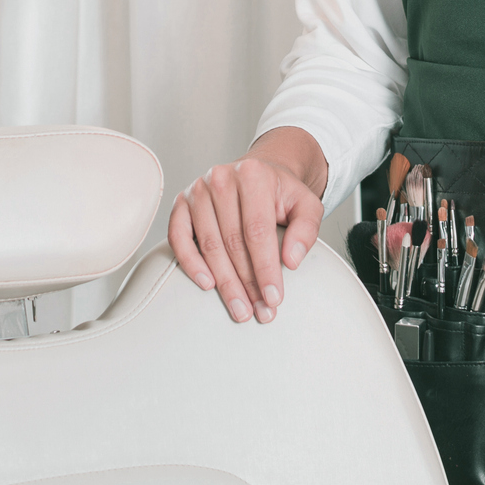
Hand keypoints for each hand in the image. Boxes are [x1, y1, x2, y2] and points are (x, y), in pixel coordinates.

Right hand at [167, 127, 326, 324]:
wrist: (257, 174)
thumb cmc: (280, 193)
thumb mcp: (306, 204)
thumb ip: (306, 229)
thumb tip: (291, 261)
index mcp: (253, 174)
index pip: (258, 231)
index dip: (266, 268)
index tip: (274, 298)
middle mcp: (221, 178)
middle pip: (232, 242)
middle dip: (247, 283)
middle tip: (259, 311)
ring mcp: (198, 190)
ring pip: (209, 245)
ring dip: (225, 282)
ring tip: (239, 307)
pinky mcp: (181, 203)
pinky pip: (179, 238)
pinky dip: (191, 263)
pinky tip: (208, 284)